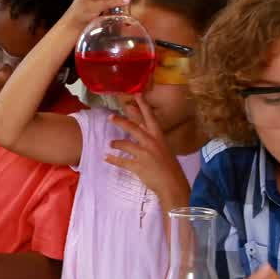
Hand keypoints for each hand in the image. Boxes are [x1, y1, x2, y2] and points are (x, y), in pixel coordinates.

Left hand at [106, 97, 189, 213]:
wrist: (173, 184)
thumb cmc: (170, 168)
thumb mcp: (164, 149)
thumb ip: (152, 139)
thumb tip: (142, 130)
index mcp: (159, 137)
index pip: (150, 118)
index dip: (143, 105)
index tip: (137, 94)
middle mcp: (151, 142)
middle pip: (133, 128)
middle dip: (121, 121)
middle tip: (110, 117)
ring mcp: (144, 154)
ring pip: (125, 144)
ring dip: (116, 143)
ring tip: (110, 144)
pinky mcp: (138, 166)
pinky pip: (122, 161)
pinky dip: (113, 159)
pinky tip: (106, 157)